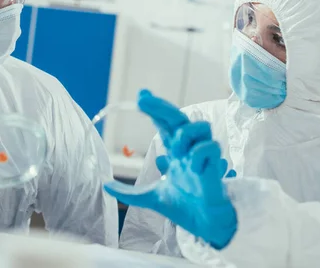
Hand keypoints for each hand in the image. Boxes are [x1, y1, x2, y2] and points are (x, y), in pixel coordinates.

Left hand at [104, 90, 236, 248]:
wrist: (204, 225)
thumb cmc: (183, 207)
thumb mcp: (150, 197)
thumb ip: (128, 192)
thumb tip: (104, 185)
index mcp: (176, 152)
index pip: (165, 124)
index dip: (155, 108)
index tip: (142, 94)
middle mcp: (189, 149)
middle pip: (179, 118)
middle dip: (161, 106)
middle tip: (143, 100)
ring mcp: (203, 156)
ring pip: (201, 126)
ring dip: (184, 134)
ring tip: (176, 151)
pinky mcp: (215, 166)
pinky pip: (209, 147)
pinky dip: (198, 154)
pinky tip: (193, 169)